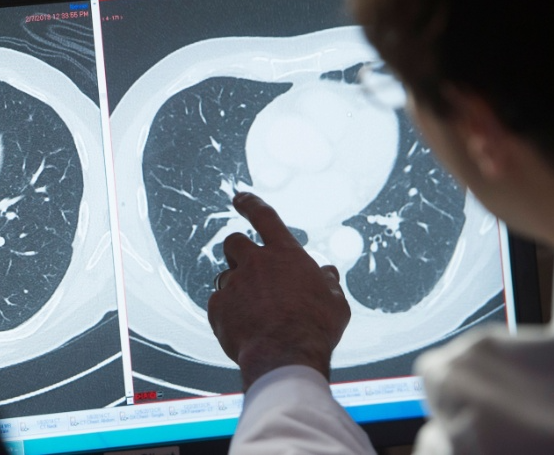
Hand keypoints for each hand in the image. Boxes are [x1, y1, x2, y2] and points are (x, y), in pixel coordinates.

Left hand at [208, 192, 350, 390]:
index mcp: (285, 254)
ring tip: (253, 313)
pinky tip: (243, 330)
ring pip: (225, 276)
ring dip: (236, 288)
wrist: (285, 356)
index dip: (251, 204)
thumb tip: (328, 274)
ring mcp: (234, 283)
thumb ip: (328, 284)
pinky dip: (228, 314)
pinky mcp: (217, 307)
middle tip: (248, 270)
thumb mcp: (335, 303)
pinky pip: (218, 304)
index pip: (265, 217)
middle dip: (238, 252)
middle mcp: (256, 263)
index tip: (240, 198)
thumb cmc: (316, 329)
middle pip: (234, 242)